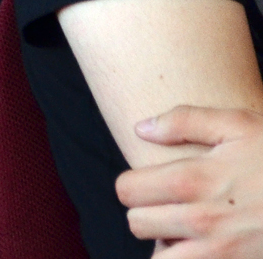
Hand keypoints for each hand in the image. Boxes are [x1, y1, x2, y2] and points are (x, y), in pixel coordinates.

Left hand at [119, 106, 262, 252]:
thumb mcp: (240, 124)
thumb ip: (185, 121)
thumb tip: (141, 128)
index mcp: (192, 180)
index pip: (127, 191)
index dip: (135, 186)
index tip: (151, 184)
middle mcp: (201, 220)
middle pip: (137, 224)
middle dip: (149, 215)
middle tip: (171, 207)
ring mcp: (221, 253)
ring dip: (168, 246)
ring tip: (186, 232)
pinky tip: (209, 247)